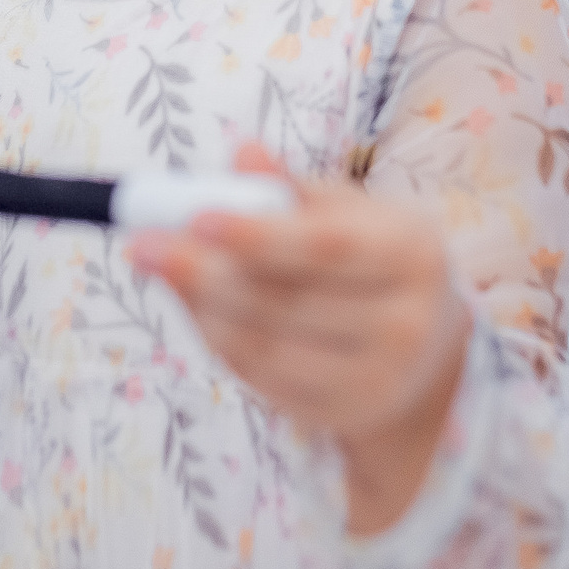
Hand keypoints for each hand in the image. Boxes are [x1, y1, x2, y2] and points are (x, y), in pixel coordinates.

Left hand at [128, 142, 471, 535]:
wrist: (426, 351)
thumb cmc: (374, 261)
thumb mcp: (352, 211)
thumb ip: (293, 186)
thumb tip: (242, 153)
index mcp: (413, 252)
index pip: (327, 246)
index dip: (258, 234)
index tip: (194, 216)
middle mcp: (405, 323)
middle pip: (287, 302)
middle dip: (204, 272)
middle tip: (142, 244)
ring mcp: (375, 380)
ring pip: (264, 346)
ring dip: (200, 305)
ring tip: (162, 266)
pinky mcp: (340, 415)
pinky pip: (260, 379)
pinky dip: (217, 340)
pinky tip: (195, 306)